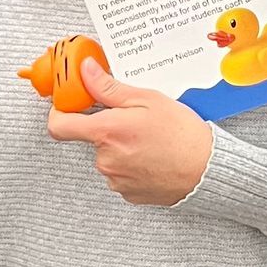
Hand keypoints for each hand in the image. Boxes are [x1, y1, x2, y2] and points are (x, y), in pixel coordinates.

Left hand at [46, 58, 214, 205]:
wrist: (207, 171)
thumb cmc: (182, 134)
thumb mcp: (147, 99)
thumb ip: (110, 88)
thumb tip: (86, 72)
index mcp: (106, 132)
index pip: (59, 126)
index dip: (59, 113)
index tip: (68, 106)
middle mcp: (105, 159)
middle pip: (91, 139)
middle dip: (107, 128)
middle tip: (134, 120)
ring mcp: (115, 180)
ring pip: (108, 156)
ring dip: (121, 147)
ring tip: (150, 141)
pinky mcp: (128, 193)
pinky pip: (121, 174)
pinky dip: (132, 164)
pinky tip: (153, 157)